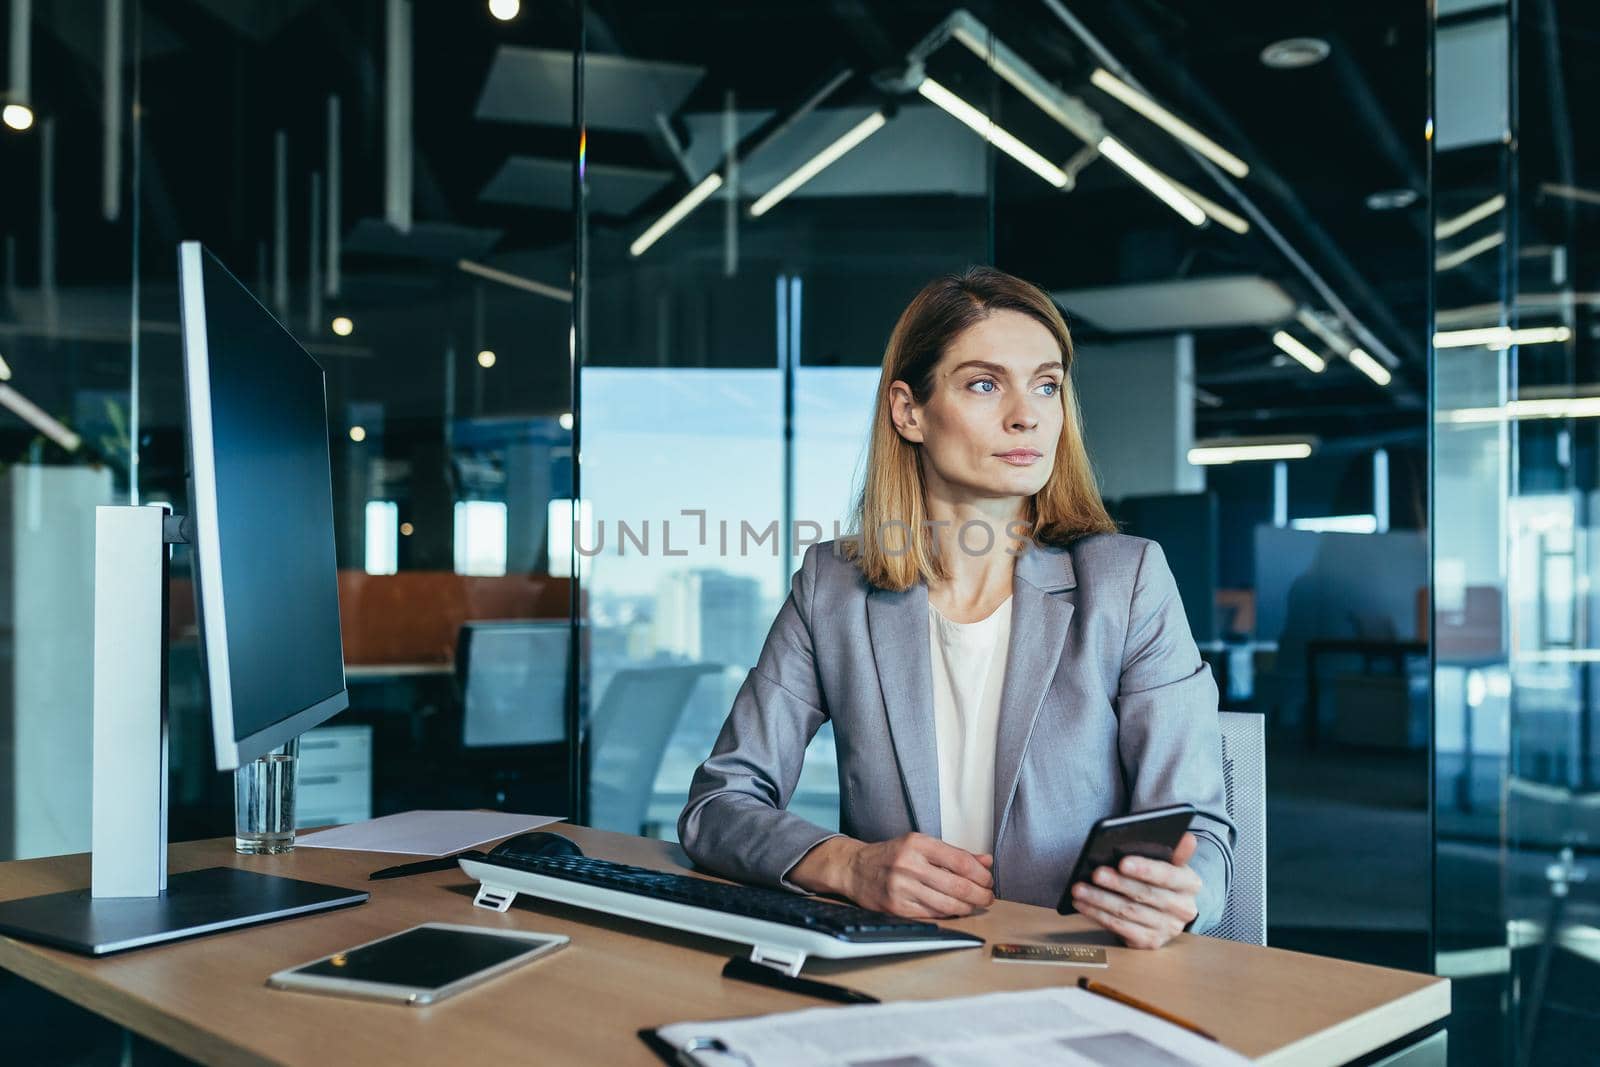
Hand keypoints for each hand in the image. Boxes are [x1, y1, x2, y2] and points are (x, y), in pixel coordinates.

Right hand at [789, 833, 993, 917]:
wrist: (855, 869)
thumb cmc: (892, 855)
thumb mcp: (921, 845)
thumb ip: (954, 853)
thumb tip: (986, 861)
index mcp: (917, 843)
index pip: (960, 861)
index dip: (980, 874)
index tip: (988, 880)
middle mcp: (908, 865)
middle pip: (957, 885)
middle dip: (979, 895)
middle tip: (988, 897)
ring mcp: (901, 888)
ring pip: (947, 904)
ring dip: (967, 907)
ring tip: (975, 905)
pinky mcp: (896, 908)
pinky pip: (932, 914)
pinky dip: (948, 913)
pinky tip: (955, 910)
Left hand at [1069, 831, 1202, 949]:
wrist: (1165, 910)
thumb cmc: (1161, 879)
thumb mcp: (1170, 862)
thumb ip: (1174, 850)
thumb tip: (1187, 838)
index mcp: (1190, 884)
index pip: (1168, 876)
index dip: (1145, 869)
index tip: (1123, 862)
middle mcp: (1183, 909)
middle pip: (1145, 894)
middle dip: (1117, 883)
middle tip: (1095, 874)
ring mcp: (1167, 929)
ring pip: (1128, 912)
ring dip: (1100, 899)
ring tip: (1080, 888)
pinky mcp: (1150, 942)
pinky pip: (1120, 928)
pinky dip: (1098, 915)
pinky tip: (1083, 904)